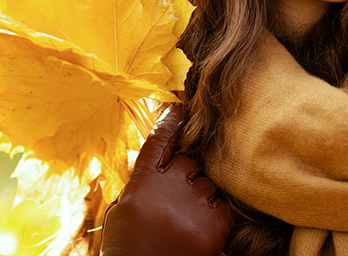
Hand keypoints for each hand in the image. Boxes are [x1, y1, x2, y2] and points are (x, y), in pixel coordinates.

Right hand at [101, 104, 232, 255]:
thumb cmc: (128, 248)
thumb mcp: (123, 211)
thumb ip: (142, 183)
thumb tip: (161, 163)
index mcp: (142, 183)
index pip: (159, 142)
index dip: (169, 122)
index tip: (179, 107)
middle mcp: (169, 188)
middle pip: (189, 161)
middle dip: (187, 174)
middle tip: (178, 198)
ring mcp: (193, 205)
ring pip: (208, 182)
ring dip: (200, 196)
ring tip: (185, 220)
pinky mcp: (212, 225)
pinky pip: (224, 205)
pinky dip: (216, 214)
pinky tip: (202, 227)